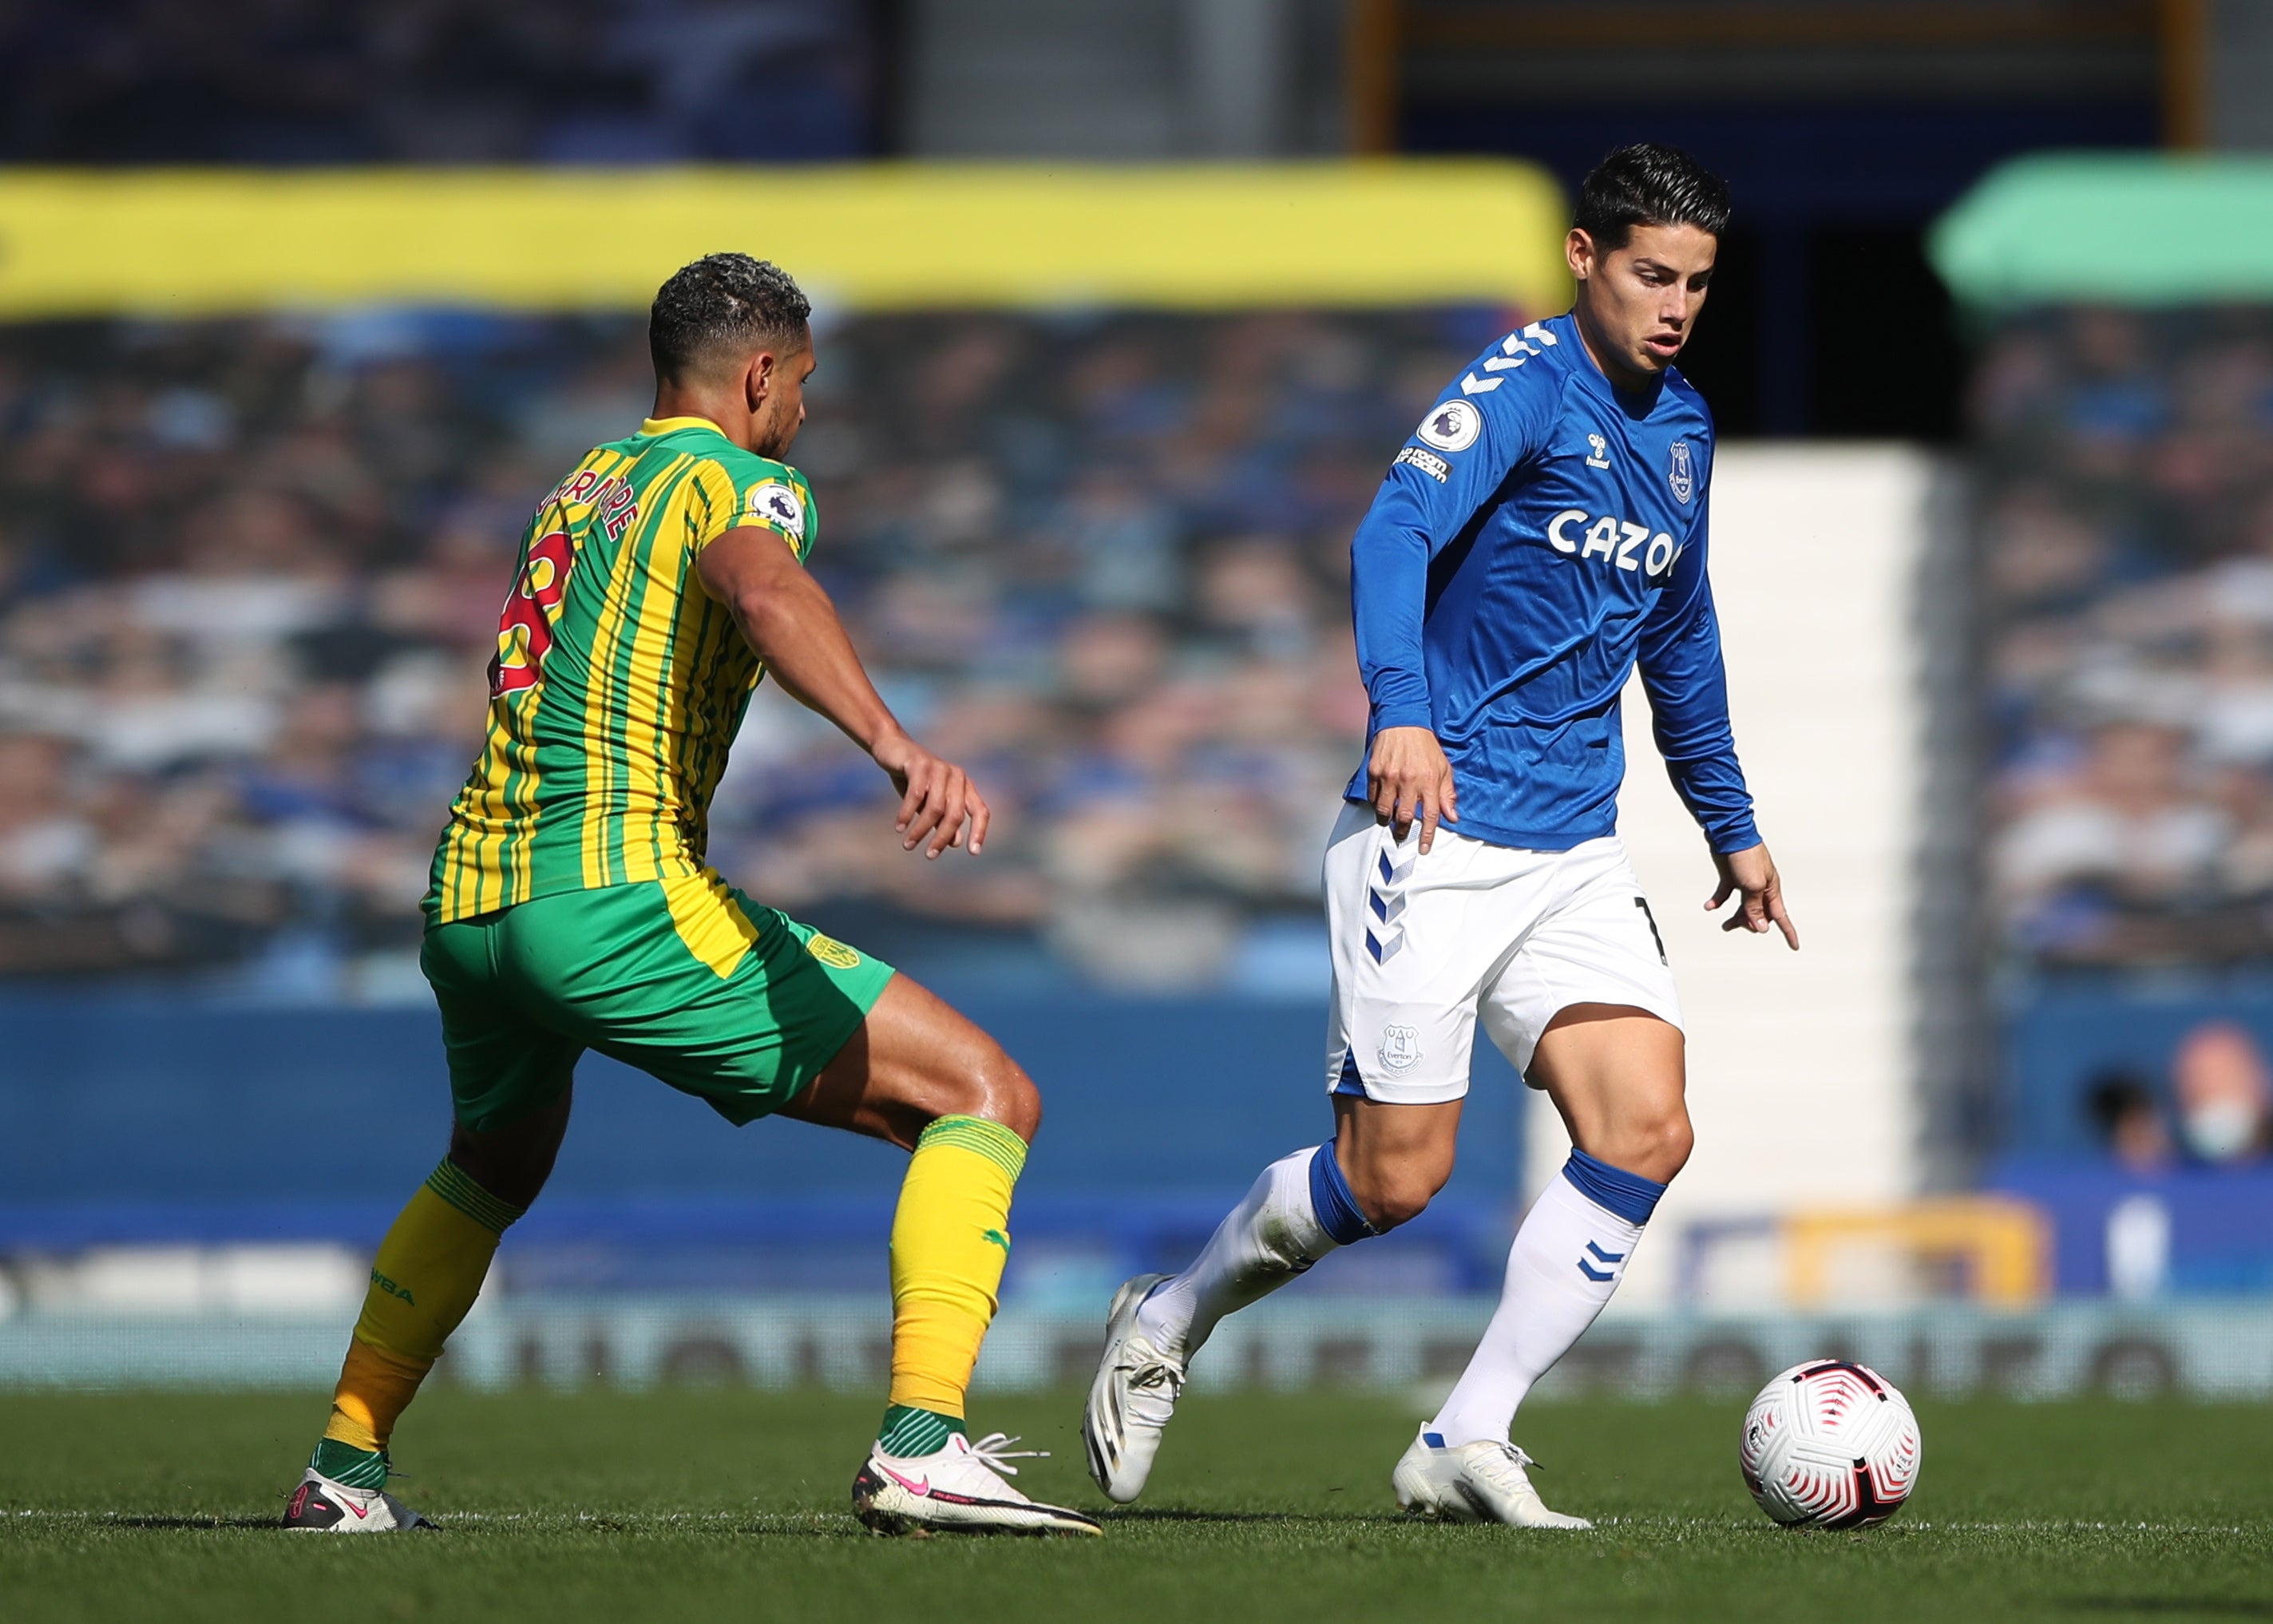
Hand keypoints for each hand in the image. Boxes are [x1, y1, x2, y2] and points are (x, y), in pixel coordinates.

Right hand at [870, 729, 990, 858]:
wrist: (893, 750)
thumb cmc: (914, 779)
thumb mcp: (930, 803)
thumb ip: (943, 820)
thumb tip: (956, 843)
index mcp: (965, 786)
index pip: (980, 811)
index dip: (980, 831)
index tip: (973, 852)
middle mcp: (957, 776)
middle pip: (955, 815)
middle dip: (942, 838)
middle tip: (930, 855)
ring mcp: (939, 768)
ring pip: (935, 808)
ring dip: (920, 830)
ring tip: (908, 845)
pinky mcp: (920, 764)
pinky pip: (916, 795)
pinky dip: (907, 814)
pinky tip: (899, 827)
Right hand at [1367, 726, 1457, 853]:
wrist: (1404, 723)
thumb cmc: (1425, 747)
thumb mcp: (1444, 768)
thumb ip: (1447, 794)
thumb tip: (1452, 816)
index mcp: (1429, 780)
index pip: (1431, 815)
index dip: (1428, 835)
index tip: (1424, 848)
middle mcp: (1409, 780)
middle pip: (1405, 817)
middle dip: (1404, 832)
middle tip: (1403, 835)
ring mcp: (1390, 776)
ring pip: (1385, 810)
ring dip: (1387, 820)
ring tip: (1390, 821)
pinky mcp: (1375, 771)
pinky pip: (1373, 797)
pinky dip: (1376, 804)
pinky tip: (1382, 802)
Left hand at [1706, 841, 1797, 949]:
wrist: (1728, 835)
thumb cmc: (1745, 855)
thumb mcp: (1752, 885)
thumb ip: (1755, 908)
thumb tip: (1761, 928)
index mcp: (1771, 890)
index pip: (1781, 916)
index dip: (1789, 932)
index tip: (1794, 946)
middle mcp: (1760, 888)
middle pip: (1760, 914)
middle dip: (1751, 923)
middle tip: (1738, 925)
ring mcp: (1745, 883)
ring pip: (1743, 908)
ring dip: (1736, 918)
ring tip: (1725, 925)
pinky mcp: (1731, 878)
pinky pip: (1726, 895)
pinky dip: (1719, 902)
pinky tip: (1711, 906)